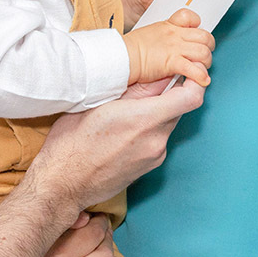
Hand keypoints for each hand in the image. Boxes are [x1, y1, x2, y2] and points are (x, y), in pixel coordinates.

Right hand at [11, 213, 120, 256]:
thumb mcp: (24, 247)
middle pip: (101, 247)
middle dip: (106, 235)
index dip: (98, 221)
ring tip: (106, 250)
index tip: (96, 218)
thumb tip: (84, 216)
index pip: (89, 231)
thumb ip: (50, 228)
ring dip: (111, 255)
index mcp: (47, 254)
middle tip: (102, 231)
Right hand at [30, 74, 204, 210]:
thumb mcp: (97, 103)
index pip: (191, 97)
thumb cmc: (72, 142)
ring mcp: (154, 158)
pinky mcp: (148, 169)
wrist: (63, 185)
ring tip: (125, 111)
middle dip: (167, 95)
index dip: (194, 81)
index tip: (185, 72)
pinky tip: (122, 131)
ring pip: (166, 125)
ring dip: (154, 114)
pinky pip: (157, 141)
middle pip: (179, 109)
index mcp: (145, 119)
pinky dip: (147, 130)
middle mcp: (156, 140)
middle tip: (143, 87)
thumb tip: (158, 73)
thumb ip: (134, 89)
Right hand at [122, 8, 212, 85]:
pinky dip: (201, 76)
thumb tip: (173, 44)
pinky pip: (194, 69)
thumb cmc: (131, 48)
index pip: (190, 16)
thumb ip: (165, 36)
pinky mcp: (172, 63)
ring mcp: (175, 48)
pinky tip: (202, 80)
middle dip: (209, 46)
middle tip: (205, 54)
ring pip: (203, 52)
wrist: (122, 57)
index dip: (197, 25)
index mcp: (169, 25)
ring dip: (206, 62)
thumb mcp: (150, 33)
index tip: (196, 35)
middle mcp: (175, 35)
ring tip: (202, 68)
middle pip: (204, 36)